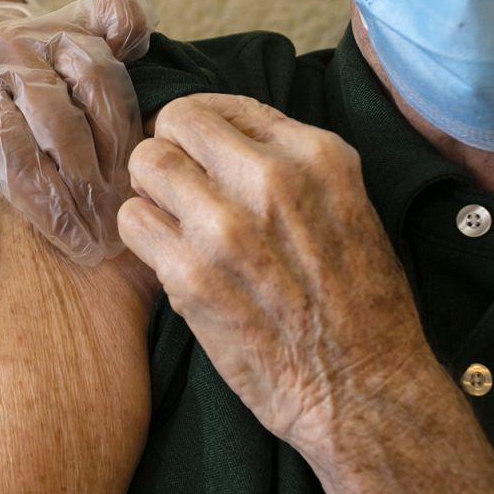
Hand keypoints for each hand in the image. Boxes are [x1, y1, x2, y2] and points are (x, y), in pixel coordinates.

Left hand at [0, 0, 157, 265]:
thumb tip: (2, 259)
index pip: (15, 152)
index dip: (49, 205)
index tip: (77, 246)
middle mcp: (9, 55)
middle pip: (60, 122)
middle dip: (90, 185)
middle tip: (112, 232)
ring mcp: (47, 30)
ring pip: (97, 81)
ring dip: (121, 143)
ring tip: (133, 194)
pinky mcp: (81, 13)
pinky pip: (117, 16)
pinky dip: (136, 41)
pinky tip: (153, 86)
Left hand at [117, 94, 432, 448]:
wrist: (362, 388)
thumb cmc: (360, 304)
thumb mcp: (348, 207)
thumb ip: (290, 165)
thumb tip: (224, 142)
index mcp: (316, 156)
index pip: (225, 105)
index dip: (201, 128)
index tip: (199, 152)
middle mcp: (270, 179)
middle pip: (175, 122)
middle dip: (170, 149)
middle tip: (178, 186)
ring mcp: (225, 226)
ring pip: (145, 164)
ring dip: (151, 191)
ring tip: (172, 221)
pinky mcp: (190, 275)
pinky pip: (132, 222)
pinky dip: (141, 236)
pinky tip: (168, 257)